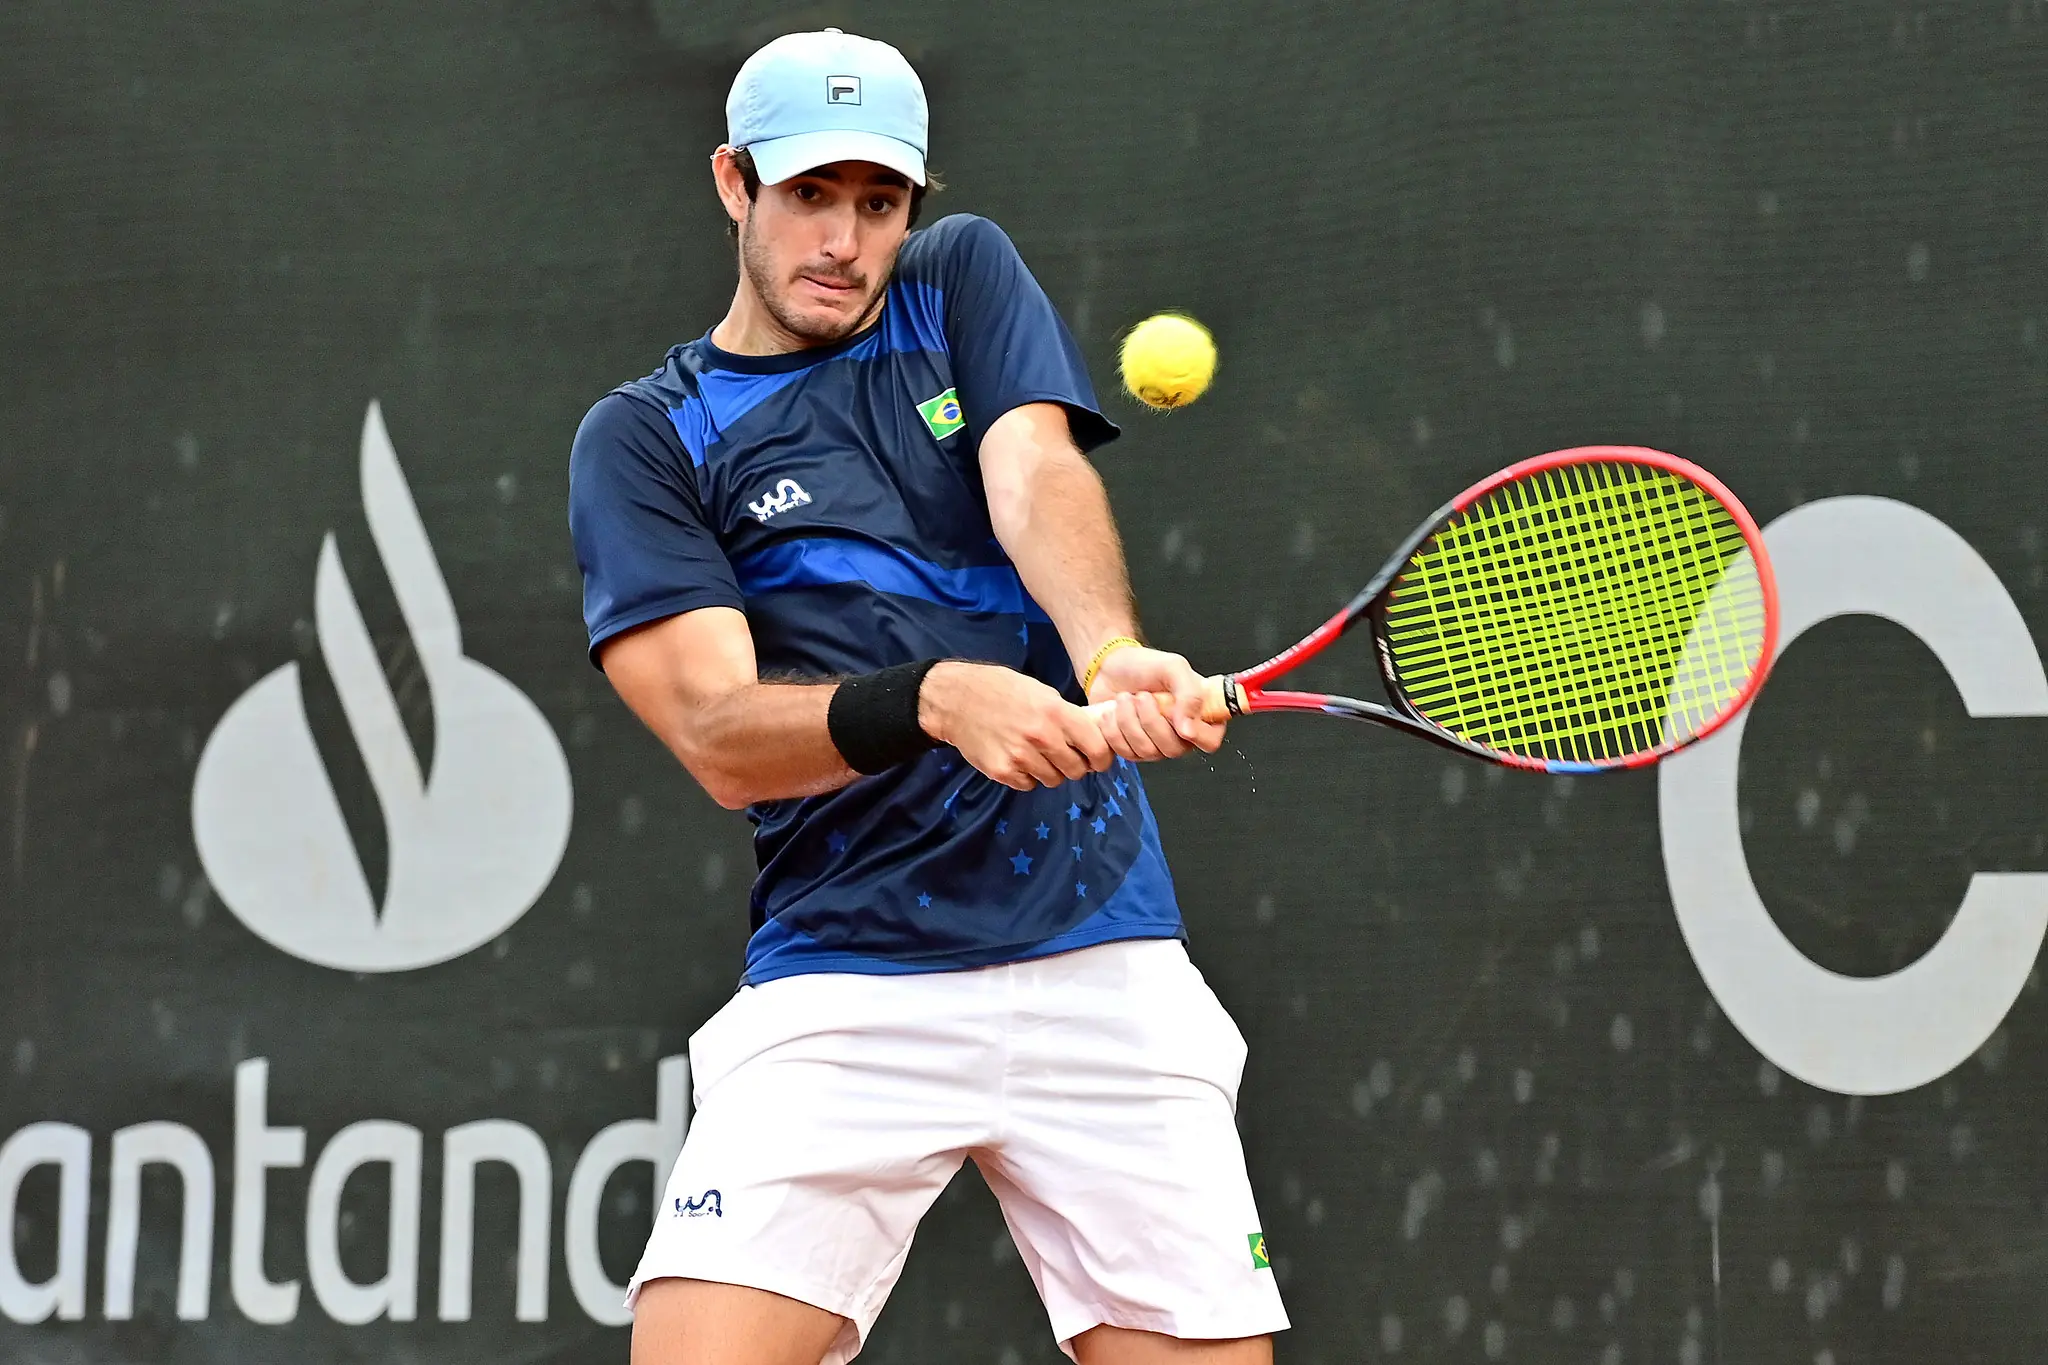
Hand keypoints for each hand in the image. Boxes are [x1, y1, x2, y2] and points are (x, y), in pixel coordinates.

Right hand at [917, 661, 1113, 791]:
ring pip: (1054, 780)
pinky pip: (1029, 784)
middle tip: (1064, 755)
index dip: (1101, 757)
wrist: (956, 700)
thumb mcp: (1042, 692)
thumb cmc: (1003, 690)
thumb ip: (1067, 716)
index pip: (1096, 748)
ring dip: (1050, 770)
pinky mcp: (1002, 771)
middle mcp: (1042, 737)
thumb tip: (1093, 737)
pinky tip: (1017, 758)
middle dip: (1075, 765)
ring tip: (1035, 753)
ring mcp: (1021, 757)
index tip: (1097, 758)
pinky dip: (1027, 776)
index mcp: (1056, 713)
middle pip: (1077, 770)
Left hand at [1086, 643, 1226, 761]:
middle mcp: (1180, 734)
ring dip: (1129, 720)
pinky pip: (1125, 751)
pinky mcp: (1132, 749)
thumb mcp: (1174, 668)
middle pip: (1174, 749)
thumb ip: (1190, 695)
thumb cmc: (1144, 666)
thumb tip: (1189, 727)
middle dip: (1151, 720)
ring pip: (1147, 751)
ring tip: (1126, 699)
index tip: (1178, 721)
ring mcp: (1156, 745)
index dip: (1196, 736)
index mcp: (1198, 714)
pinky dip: (1113, 728)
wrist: (1109, 666)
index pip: (1210, 741)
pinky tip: (1114, 712)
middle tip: (1142, 696)